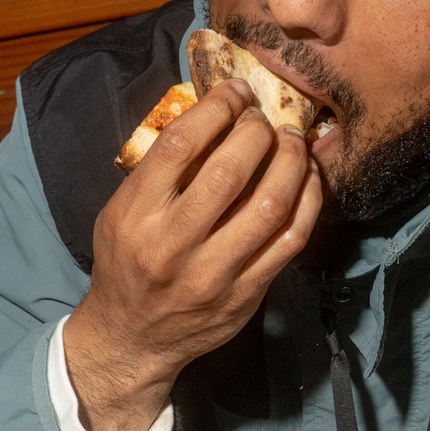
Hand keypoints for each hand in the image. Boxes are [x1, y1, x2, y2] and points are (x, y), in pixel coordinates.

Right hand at [63, 80, 322, 430]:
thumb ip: (159, 170)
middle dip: (257, 131)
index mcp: (136, 215)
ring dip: (290, 161)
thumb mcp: (121, 212)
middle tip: (264, 118)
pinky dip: (307, 200)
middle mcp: (174, 245)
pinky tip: (307, 177)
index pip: (182, 144)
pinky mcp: (247, 295)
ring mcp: (214, 274)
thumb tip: (214, 115)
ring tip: (292, 140)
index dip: (217, 108)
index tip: (234, 93)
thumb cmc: (127, 263)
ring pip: (270, 204)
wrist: (133, 337)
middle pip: (231, 170)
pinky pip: (291, 239)